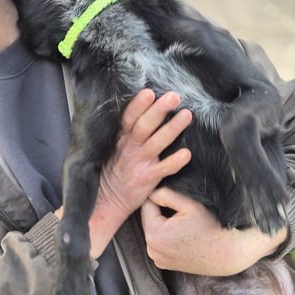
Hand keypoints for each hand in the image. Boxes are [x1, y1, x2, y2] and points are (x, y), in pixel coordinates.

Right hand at [85, 90, 191, 257]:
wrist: (106, 202)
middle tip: (173, 96)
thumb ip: (125, 131)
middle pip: (144, 126)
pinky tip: (187, 154)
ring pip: (157, 143)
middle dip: (158, 111)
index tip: (149, 92)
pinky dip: (175, 162)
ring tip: (187, 115)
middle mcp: (130, 149)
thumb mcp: (112, 148)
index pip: (128, 119)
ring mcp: (139, 163)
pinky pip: (164, 169)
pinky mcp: (148, 179)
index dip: (138, 106)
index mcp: (120, 139)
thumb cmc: (112, 170)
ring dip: (172, 129)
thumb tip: (144, 108)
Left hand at [141, 187, 287, 275]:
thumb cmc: (212, 226)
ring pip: (154, 231)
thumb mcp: (189, 204)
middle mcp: (152, 250)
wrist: (228, 254)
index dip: (159, 197)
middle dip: (161, 211)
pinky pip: (159, 244)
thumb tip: (151, 193)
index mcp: (154, 234)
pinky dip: (166, 238)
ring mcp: (158, 259)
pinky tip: (182, 235)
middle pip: (149, 219)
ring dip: (163, 224)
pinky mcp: (164, 265)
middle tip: (181, 210)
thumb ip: (165, 195)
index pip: (147, 205)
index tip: (175, 198)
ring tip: (183, 223)